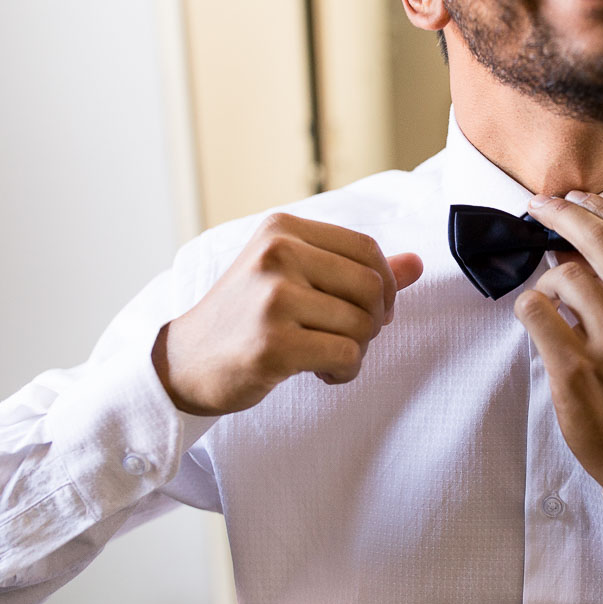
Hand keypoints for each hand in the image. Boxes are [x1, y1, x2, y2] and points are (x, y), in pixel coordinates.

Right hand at [153, 212, 422, 415]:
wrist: (184, 363)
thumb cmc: (246, 319)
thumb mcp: (295, 278)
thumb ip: (356, 269)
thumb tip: (418, 262)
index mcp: (283, 230)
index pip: (367, 249)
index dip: (384, 285)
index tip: (371, 310)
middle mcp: (277, 255)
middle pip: (372, 287)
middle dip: (373, 321)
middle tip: (348, 338)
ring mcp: (273, 298)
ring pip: (362, 325)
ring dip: (357, 351)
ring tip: (326, 357)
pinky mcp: (273, 343)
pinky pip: (347, 356)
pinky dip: (345, 372)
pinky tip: (320, 373)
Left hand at [514, 191, 602, 495]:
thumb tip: (585, 242)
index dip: (600, 207)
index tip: (575, 197)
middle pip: (599, 241)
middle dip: (561, 213)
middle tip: (539, 206)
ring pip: (562, 275)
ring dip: (547, 282)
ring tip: (553, 304)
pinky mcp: (576, 369)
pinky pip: (534, 310)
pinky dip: (529, 309)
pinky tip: (539, 322)